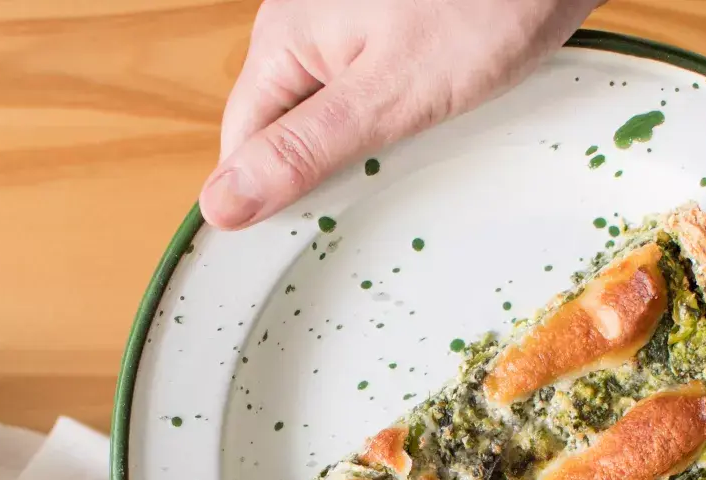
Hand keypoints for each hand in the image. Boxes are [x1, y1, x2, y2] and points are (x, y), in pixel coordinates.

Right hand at [200, 0, 600, 229]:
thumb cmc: (485, 7)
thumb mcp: (389, 95)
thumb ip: (303, 150)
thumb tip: (220, 205)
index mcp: (284, 37)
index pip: (242, 143)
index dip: (272, 194)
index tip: (315, 232)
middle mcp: (304, 24)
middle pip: (284, 128)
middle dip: (326, 167)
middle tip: (382, 184)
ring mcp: (347, 25)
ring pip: (330, 114)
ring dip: (367, 145)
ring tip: (419, 147)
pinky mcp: (390, 30)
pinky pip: (371, 93)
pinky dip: (399, 118)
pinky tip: (437, 121)